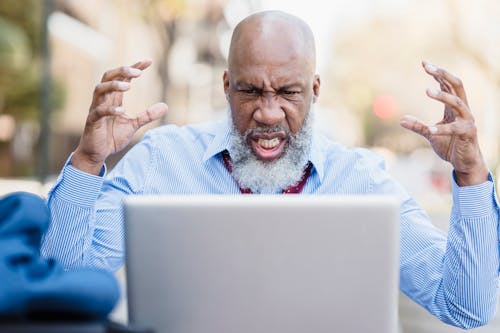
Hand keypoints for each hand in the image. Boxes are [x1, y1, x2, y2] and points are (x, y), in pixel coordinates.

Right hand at [72, 60, 167, 174]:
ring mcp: (96, 109)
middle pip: (108, 76)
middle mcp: (103, 100)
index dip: (134, 67)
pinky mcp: (92, 121)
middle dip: (122, 71)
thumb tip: (165, 106)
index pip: (122, 77)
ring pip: (100, 89)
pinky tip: (121, 111)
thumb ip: (147, 115)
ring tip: (128, 87)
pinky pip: (98, 111)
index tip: (148, 61)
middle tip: (138, 73)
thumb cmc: (112, 137)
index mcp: (113, 99)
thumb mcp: (134, 125)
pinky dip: (109, 109)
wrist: (97, 154)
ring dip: (114, 85)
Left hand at [400, 61, 487, 185]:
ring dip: (442, 96)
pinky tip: (429, 130)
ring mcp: (467, 121)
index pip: (447, 85)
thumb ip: (418, 126)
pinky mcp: (468, 134)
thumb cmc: (450, 146)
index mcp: (454, 108)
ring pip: (457, 103)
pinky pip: (454, 129)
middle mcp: (463, 110)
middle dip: (443, 74)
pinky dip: (441, 129)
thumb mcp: (430, 135)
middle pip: (457, 85)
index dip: (437, 73)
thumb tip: (401, 120)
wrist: (464, 163)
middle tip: (428, 68)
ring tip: (427, 91)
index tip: (424, 63)